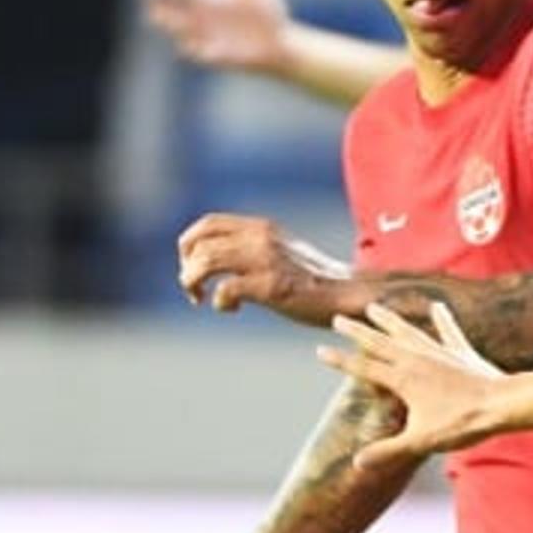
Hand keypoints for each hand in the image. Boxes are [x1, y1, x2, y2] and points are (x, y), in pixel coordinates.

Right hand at [144, 0, 296, 75]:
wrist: (280, 43)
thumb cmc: (267, 9)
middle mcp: (197, 14)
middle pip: (158, 5)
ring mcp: (201, 36)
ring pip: (168, 28)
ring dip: (167, 21)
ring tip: (183, 15)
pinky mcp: (210, 55)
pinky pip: (191, 52)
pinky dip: (191, 46)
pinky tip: (203, 38)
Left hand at [179, 212, 353, 324]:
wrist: (346, 294)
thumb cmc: (312, 280)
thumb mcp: (279, 251)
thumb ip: (251, 248)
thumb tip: (214, 260)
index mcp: (261, 227)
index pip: (208, 223)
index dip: (190, 244)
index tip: (192, 267)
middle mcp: (260, 238)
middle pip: (200, 243)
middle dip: (186, 267)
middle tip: (193, 288)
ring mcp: (265, 261)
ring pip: (206, 261)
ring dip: (192, 282)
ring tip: (200, 298)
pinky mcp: (271, 286)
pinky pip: (226, 289)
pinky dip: (219, 302)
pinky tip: (231, 309)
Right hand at [320, 300, 510, 470]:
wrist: (502, 404)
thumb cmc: (461, 423)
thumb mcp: (421, 441)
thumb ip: (388, 451)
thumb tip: (357, 463)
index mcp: (402, 378)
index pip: (362, 368)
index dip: (339, 361)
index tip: (319, 351)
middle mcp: (416, 359)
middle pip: (379, 342)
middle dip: (356, 331)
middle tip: (337, 318)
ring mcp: (439, 352)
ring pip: (407, 330)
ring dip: (388, 319)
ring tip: (373, 307)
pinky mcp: (461, 352)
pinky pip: (449, 331)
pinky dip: (442, 320)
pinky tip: (437, 307)